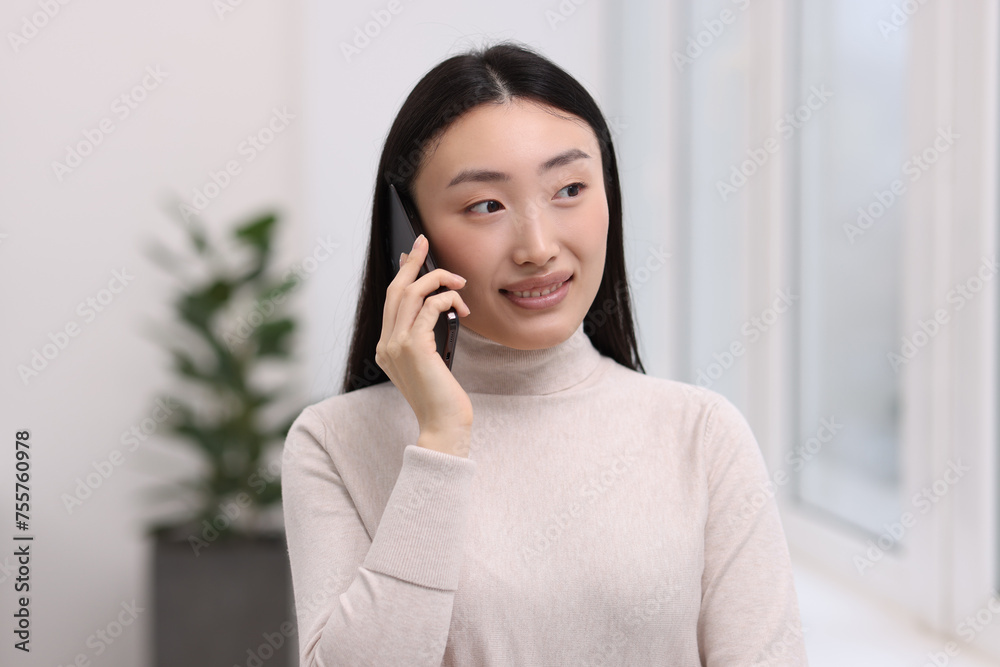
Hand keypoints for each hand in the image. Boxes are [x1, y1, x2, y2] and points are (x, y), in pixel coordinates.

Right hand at [375, 233, 472, 456]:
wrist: (443, 426)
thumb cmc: (442, 398)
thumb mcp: (430, 364)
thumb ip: (425, 340)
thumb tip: (436, 308)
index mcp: (386, 349)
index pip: (391, 301)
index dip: (402, 274)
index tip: (412, 256)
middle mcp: (386, 344)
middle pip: (395, 290)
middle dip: (412, 263)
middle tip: (425, 242)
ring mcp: (397, 345)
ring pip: (412, 294)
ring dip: (438, 280)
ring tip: (459, 282)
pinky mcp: (414, 347)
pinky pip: (430, 307)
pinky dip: (447, 299)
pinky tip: (462, 306)